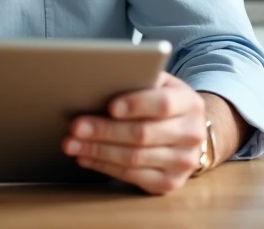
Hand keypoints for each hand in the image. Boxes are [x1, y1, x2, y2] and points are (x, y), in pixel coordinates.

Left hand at [62, 71, 206, 194]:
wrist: (187, 130)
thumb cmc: (162, 101)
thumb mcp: (158, 84)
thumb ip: (139, 80)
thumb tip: (101, 81)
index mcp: (190, 103)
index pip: (163, 104)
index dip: (135, 105)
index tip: (110, 106)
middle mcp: (191, 134)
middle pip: (143, 134)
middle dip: (104, 131)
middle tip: (75, 127)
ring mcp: (183, 162)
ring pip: (134, 158)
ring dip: (98, 151)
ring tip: (72, 144)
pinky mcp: (169, 183)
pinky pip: (132, 176)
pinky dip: (105, 167)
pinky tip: (86, 158)